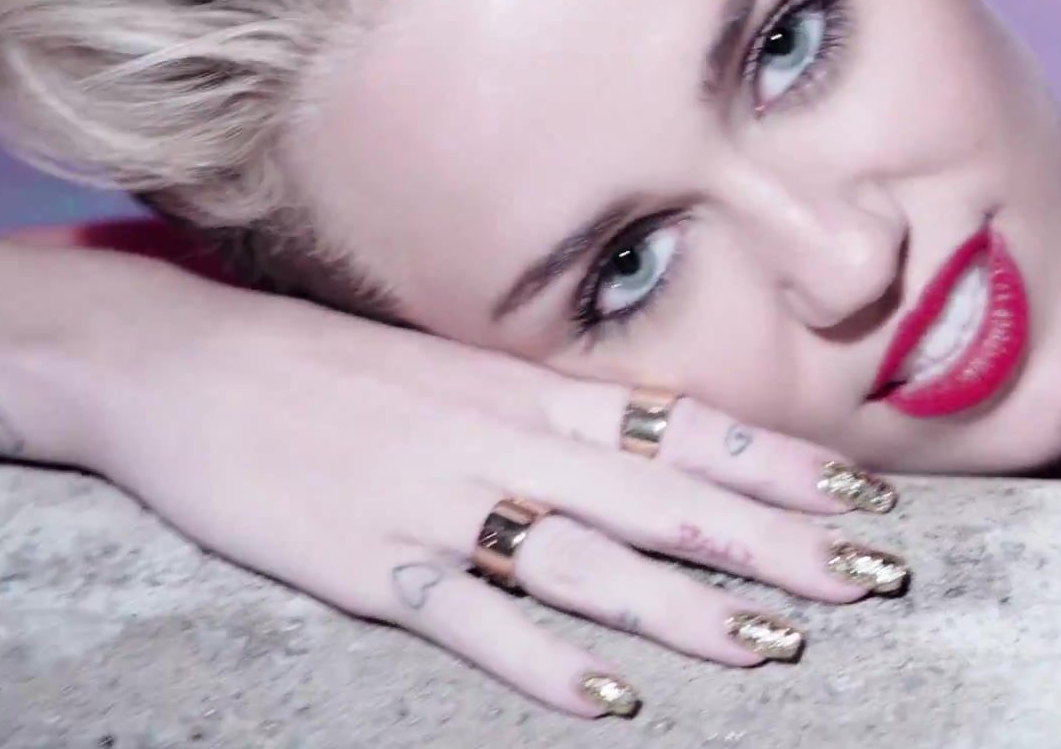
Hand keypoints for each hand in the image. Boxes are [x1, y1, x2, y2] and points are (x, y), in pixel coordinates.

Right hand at [80, 278, 906, 717]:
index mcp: (535, 393)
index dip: (783, 466)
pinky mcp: (369, 561)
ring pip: (592, 561)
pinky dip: (541, 663)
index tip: (865, 496)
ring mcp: (442, 500)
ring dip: (689, 606)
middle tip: (873, 575)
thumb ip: (556, 415)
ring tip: (777, 644)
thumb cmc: (336, 369)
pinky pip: (471, 619)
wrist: (186, 360)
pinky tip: (610, 700)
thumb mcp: (463, 373)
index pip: (689, 426)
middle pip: (670, 497)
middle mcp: (509, 440)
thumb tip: (658, 442)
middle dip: (779, 540)